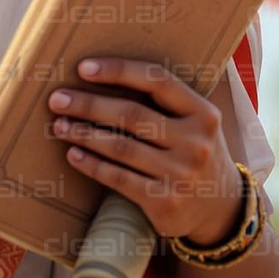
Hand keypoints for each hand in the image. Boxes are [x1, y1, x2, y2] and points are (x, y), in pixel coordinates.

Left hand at [48, 56, 243, 243]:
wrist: (221, 209)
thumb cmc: (193, 152)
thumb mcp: (194, 122)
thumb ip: (164, 102)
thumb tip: (103, 74)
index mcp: (203, 113)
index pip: (157, 80)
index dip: (118, 70)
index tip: (83, 68)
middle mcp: (195, 142)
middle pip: (132, 114)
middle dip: (89, 104)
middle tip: (57, 99)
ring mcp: (181, 174)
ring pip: (121, 147)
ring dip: (84, 134)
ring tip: (59, 126)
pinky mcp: (165, 202)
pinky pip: (119, 178)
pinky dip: (92, 165)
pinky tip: (73, 154)